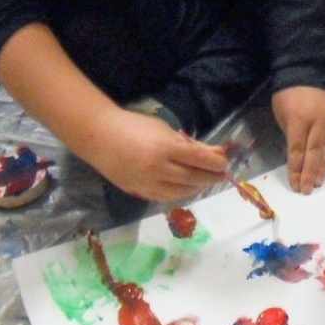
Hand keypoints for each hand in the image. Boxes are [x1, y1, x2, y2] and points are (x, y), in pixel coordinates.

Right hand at [89, 109, 226, 201]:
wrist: (99, 137)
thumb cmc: (134, 126)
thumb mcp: (164, 130)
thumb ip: (190, 144)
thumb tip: (215, 152)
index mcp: (165, 148)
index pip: (199, 159)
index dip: (215, 163)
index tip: (225, 163)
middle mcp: (158, 168)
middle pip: (193, 178)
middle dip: (210, 177)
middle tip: (221, 174)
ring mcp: (148, 183)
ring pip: (181, 192)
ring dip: (197, 187)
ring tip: (204, 180)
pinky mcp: (140, 192)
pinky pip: (166, 197)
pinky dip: (180, 193)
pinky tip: (187, 187)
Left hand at [273, 85, 324, 193]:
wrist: (309, 68)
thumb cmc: (288, 92)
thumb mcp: (281, 111)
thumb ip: (290, 132)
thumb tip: (296, 152)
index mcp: (299, 120)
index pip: (296, 151)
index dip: (295, 169)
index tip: (294, 184)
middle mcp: (316, 123)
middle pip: (313, 153)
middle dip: (309, 173)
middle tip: (307, 190)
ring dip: (321, 168)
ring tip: (317, 183)